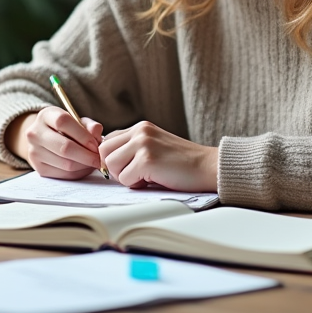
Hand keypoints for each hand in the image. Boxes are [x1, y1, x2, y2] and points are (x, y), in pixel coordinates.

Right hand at [6, 108, 104, 179]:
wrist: (44, 139)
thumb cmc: (65, 129)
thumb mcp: (77, 121)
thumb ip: (89, 125)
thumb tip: (97, 133)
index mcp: (45, 116)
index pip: (63, 122)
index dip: (83, 135)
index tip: (96, 145)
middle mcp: (35, 133)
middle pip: (64, 147)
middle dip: (87, 155)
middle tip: (99, 159)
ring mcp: (34, 152)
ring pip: (66, 164)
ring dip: (85, 166)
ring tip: (93, 162)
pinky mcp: (39, 169)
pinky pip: (64, 175)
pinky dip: (79, 173)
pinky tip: (85, 167)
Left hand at [98, 121, 217, 191]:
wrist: (208, 167)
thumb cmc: (183, 163)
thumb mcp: (155, 146)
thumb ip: (134, 148)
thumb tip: (107, 163)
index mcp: (141, 127)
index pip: (108, 141)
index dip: (113, 159)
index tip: (127, 168)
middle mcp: (140, 131)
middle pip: (104, 151)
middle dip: (114, 168)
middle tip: (134, 175)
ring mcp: (143, 144)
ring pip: (110, 165)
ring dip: (125, 177)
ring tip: (145, 177)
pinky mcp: (146, 159)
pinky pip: (125, 178)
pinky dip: (136, 185)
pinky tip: (154, 179)